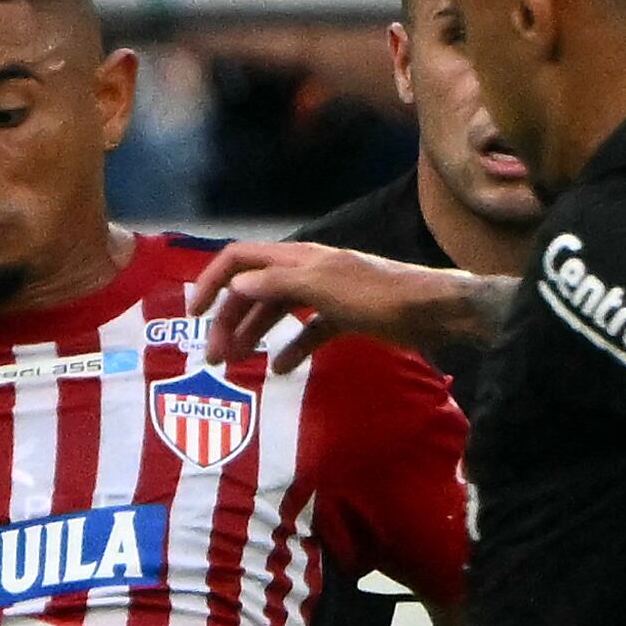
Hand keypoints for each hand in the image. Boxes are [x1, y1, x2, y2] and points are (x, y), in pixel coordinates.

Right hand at [186, 240, 487, 372]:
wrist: (433, 311)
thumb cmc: (380, 295)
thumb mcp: (324, 286)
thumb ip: (278, 282)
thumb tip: (237, 284)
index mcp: (298, 257)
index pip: (240, 259)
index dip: (212, 281)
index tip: (192, 313)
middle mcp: (306, 271)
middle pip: (253, 290)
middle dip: (229, 319)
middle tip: (214, 357)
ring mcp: (325, 294)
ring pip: (276, 311)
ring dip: (253, 334)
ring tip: (236, 364)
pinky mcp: (344, 317)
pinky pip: (307, 332)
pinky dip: (291, 348)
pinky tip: (281, 368)